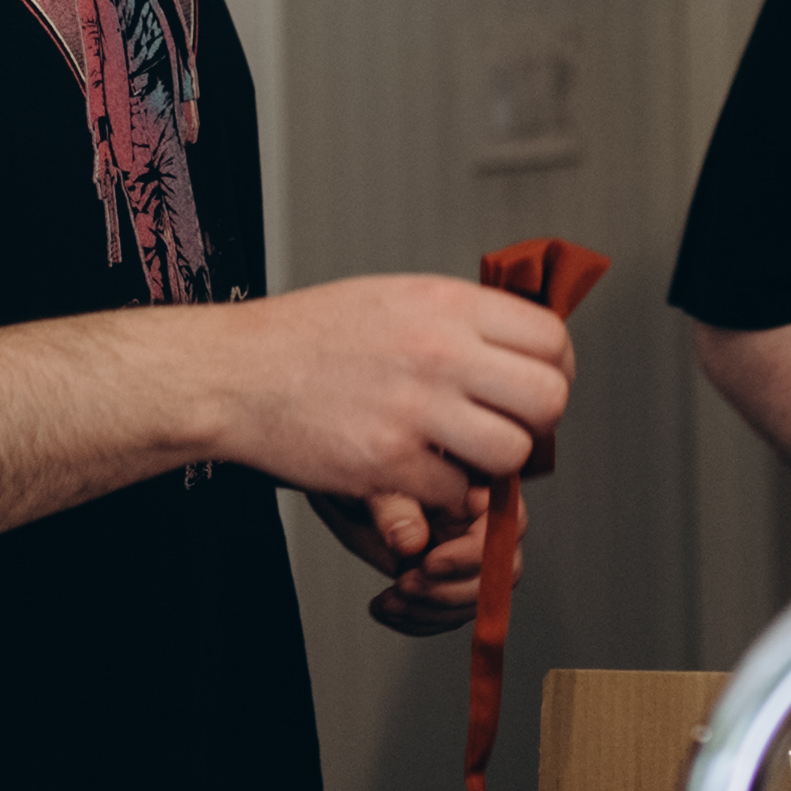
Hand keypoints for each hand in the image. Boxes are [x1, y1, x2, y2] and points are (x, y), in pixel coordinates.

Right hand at [204, 278, 573, 507]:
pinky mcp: (386, 464)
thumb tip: (522, 342)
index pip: (550, 339)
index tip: (540, 384)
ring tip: (463, 455)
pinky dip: (441, 494)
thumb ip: (460, 317)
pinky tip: (415, 474)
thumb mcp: (394, 297)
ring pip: (511, 455)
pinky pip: (455, 493)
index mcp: (445, 304)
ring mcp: (414, 410)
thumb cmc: (309, 336)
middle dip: (537, 423)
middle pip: (548, 400)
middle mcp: (437, 352)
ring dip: (494, 465)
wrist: (233, 372)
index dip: (558, 369)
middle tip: (509, 426)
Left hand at [308, 490, 492, 634]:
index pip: (506, 520)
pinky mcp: (446, 577)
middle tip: (406, 583)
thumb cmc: (360, 457)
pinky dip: (418, 619)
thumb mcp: (370, 477)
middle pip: (501, 569)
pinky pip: (450, 612)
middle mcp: (479, 517)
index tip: (429, 562)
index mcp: (475, 480)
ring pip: (478, 598)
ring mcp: (466, 550)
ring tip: (390, 599)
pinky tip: (386, 607)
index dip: (476, 551)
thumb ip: (393, 506)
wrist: (340, 472)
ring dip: (433, 609)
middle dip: (454, 589)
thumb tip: (413, 543)